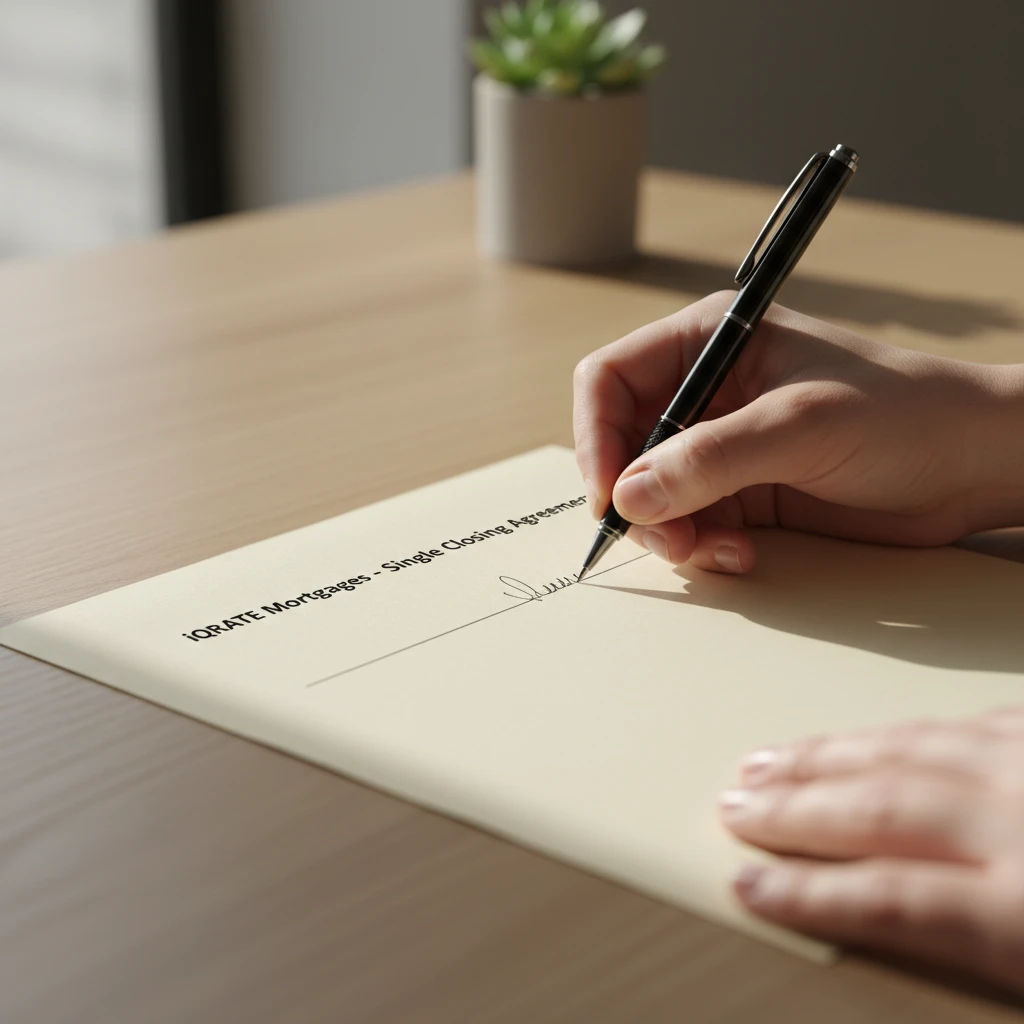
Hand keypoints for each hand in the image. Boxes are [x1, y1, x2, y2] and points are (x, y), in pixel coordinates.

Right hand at [573, 292, 1023, 572]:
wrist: (973, 465)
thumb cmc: (905, 414)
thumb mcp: (801, 426)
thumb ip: (710, 459)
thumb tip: (628, 495)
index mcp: (711, 341)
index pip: (610, 380)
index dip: (597, 437)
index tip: (609, 493)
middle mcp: (707, 391)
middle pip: (623, 446)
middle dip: (636, 498)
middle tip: (668, 538)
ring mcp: (722, 445)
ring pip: (652, 494)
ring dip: (669, 531)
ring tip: (712, 551)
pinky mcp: (742, 492)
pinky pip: (690, 523)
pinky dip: (702, 547)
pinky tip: (741, 555)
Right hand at [720, 709, 1023, 993]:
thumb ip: (977, 956)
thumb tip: (881, 930)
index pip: (887, 900)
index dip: (806, 893)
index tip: (749, 886)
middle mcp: (1023, 821)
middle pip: (880, 810)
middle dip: (792, 809)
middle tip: (735, 807)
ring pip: (905, 747)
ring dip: (825, 755)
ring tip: (771, 759)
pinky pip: (960, 719)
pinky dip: (902, 730)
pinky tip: (873, 734)